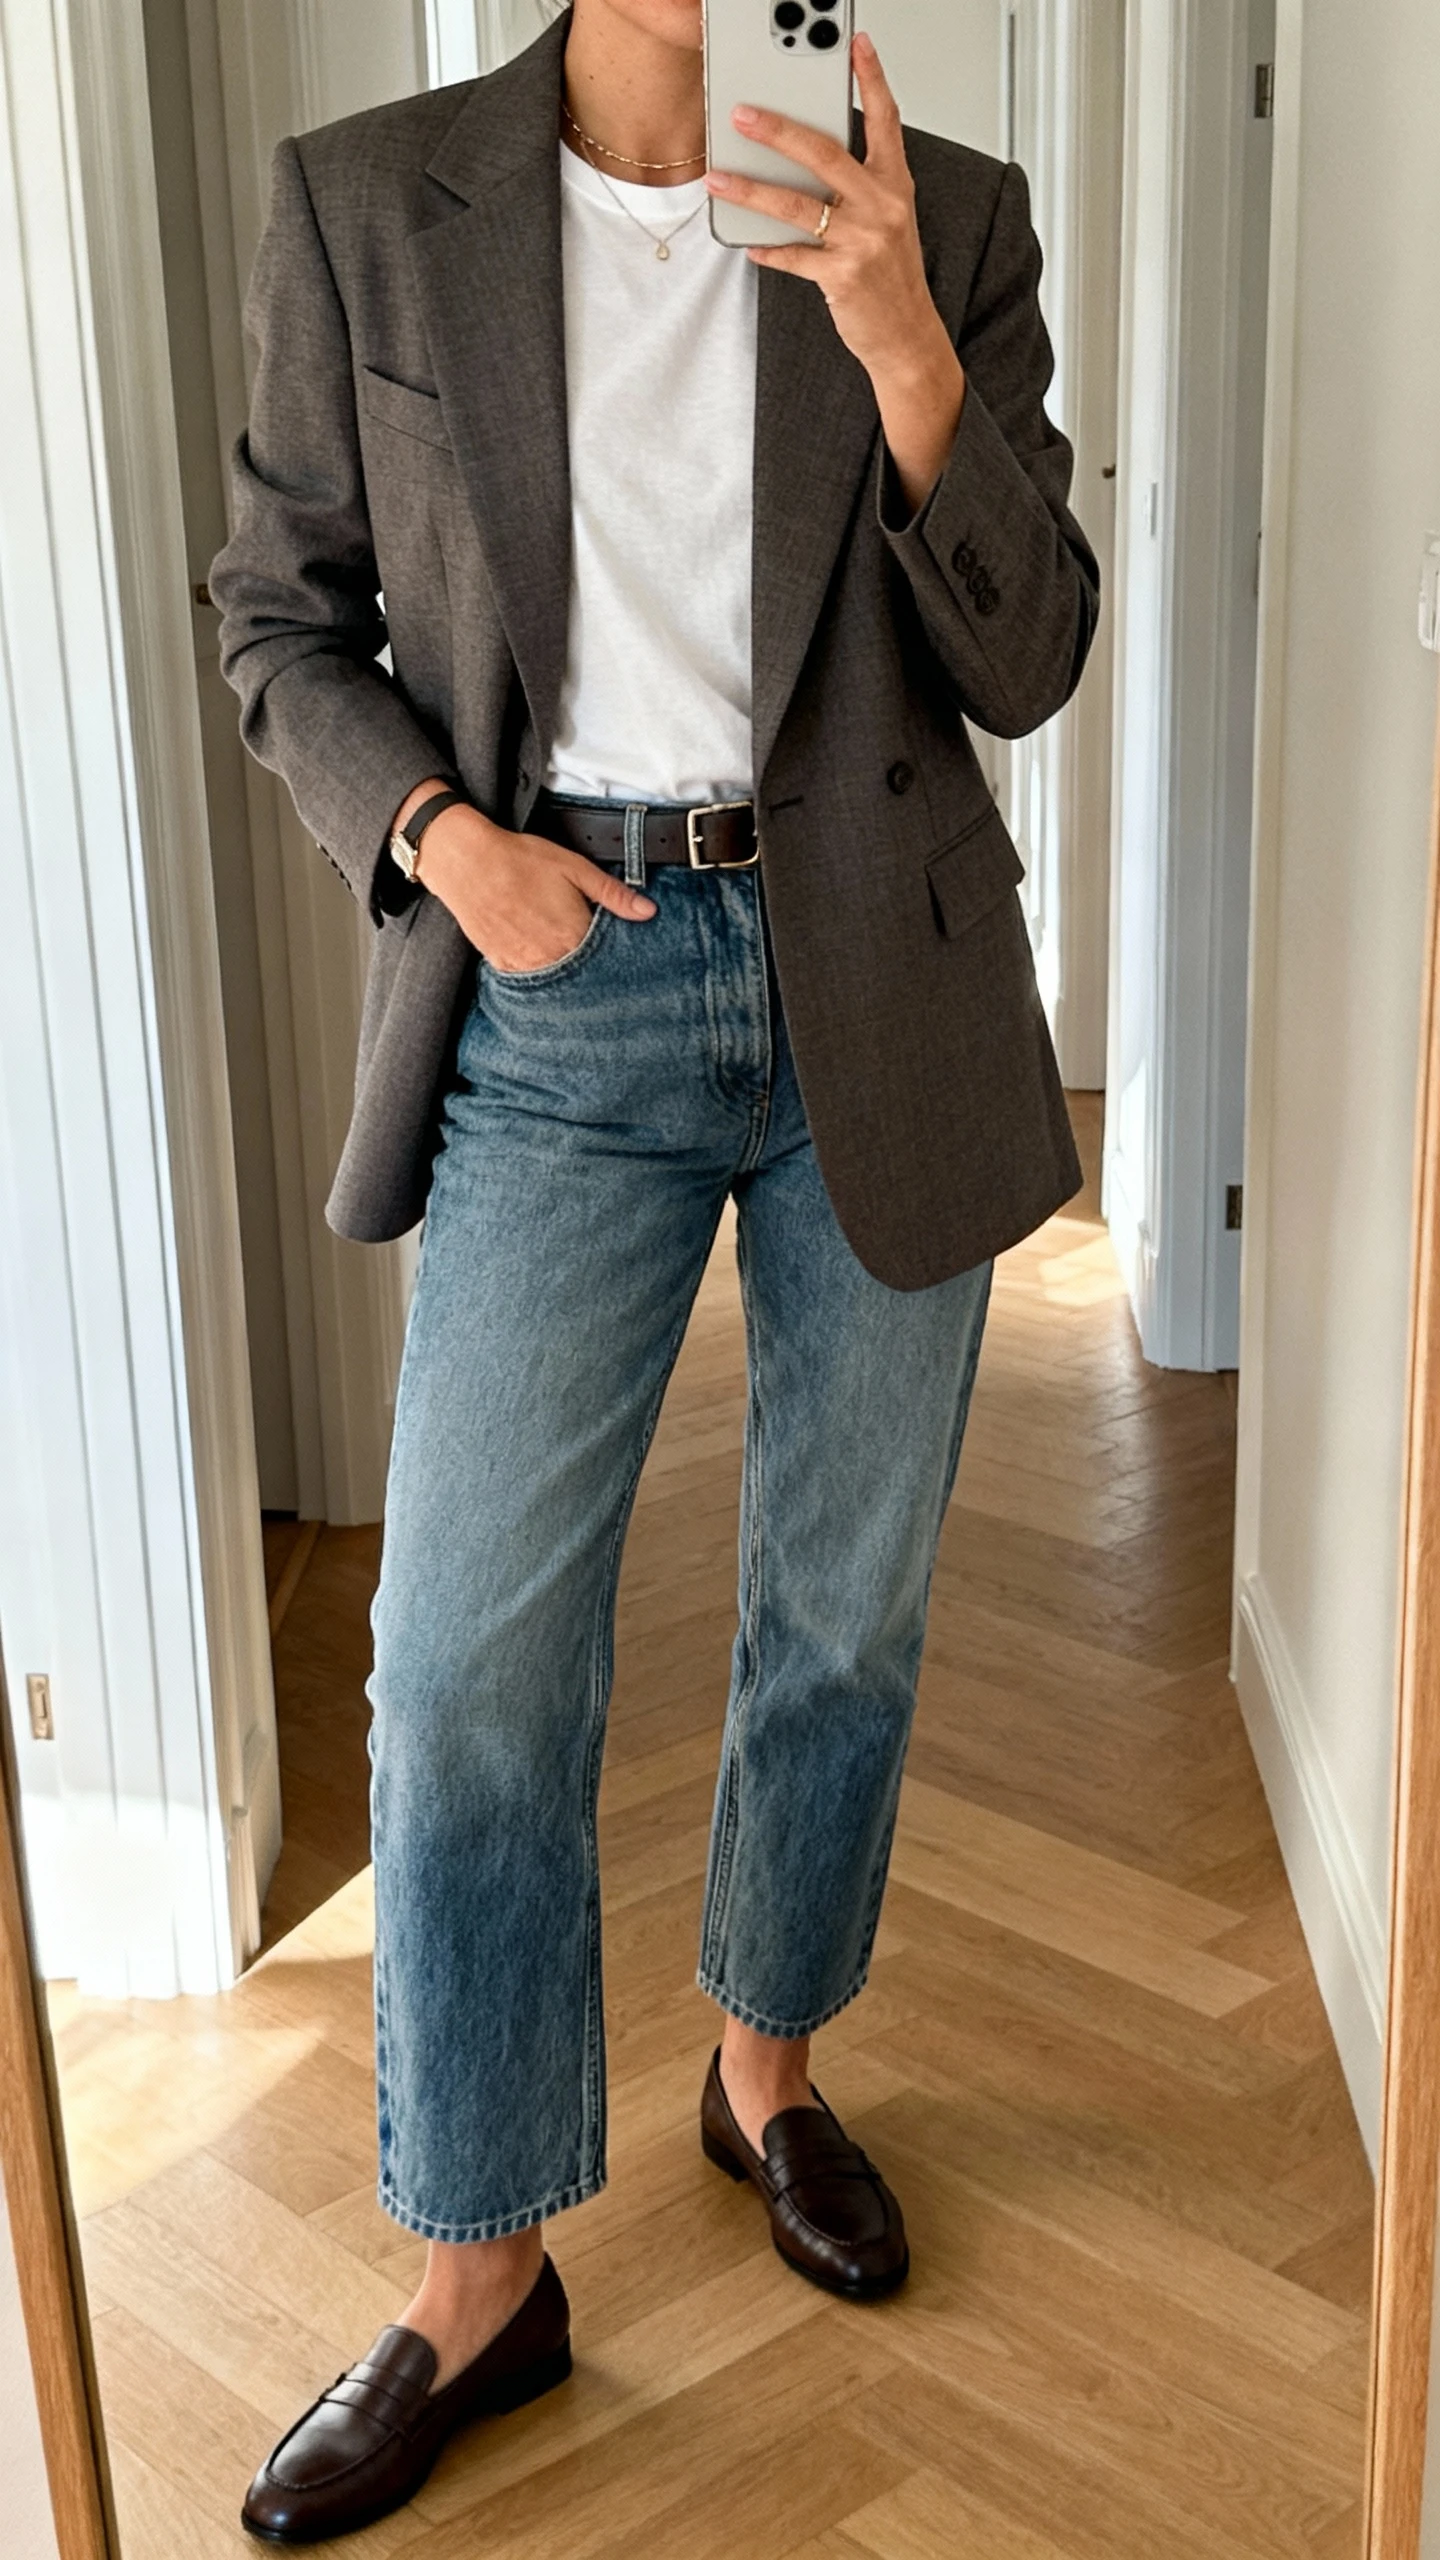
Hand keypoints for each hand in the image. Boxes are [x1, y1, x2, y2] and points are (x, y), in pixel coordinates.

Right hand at [395, 785, 655, 970]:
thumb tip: (648, 911)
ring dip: (563, 971)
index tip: (614, 949)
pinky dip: (536, 970)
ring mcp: (524, 964)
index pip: (604, 959)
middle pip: (580, 974)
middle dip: (588, 966)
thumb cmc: (520, 859)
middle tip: (586, 950)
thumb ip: (612, 894)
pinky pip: (527, 978)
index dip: (611, 954)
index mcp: (573, 935)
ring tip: (559, 948)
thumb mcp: (574, 868)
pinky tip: (537, 953)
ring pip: (554, 979)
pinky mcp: (502, 964)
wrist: (466, 862)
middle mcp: (550, 957)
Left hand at [705, 32, 964, 512]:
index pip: (885, 120)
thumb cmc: (891, 276)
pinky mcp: (843, 277)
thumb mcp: (886, 221)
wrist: (907, 336)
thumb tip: (800, 160)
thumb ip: (855, 186)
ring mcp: (863, 242)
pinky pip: (793, 256)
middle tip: (743, 113)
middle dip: (780, 129)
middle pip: (826, 154)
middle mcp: (882, 207)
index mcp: (895, 185)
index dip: (871, 78)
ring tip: (719, 176)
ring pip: (798, 205)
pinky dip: (767, 248)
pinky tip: (746, 241)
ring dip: (752, 189)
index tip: (854, 42)